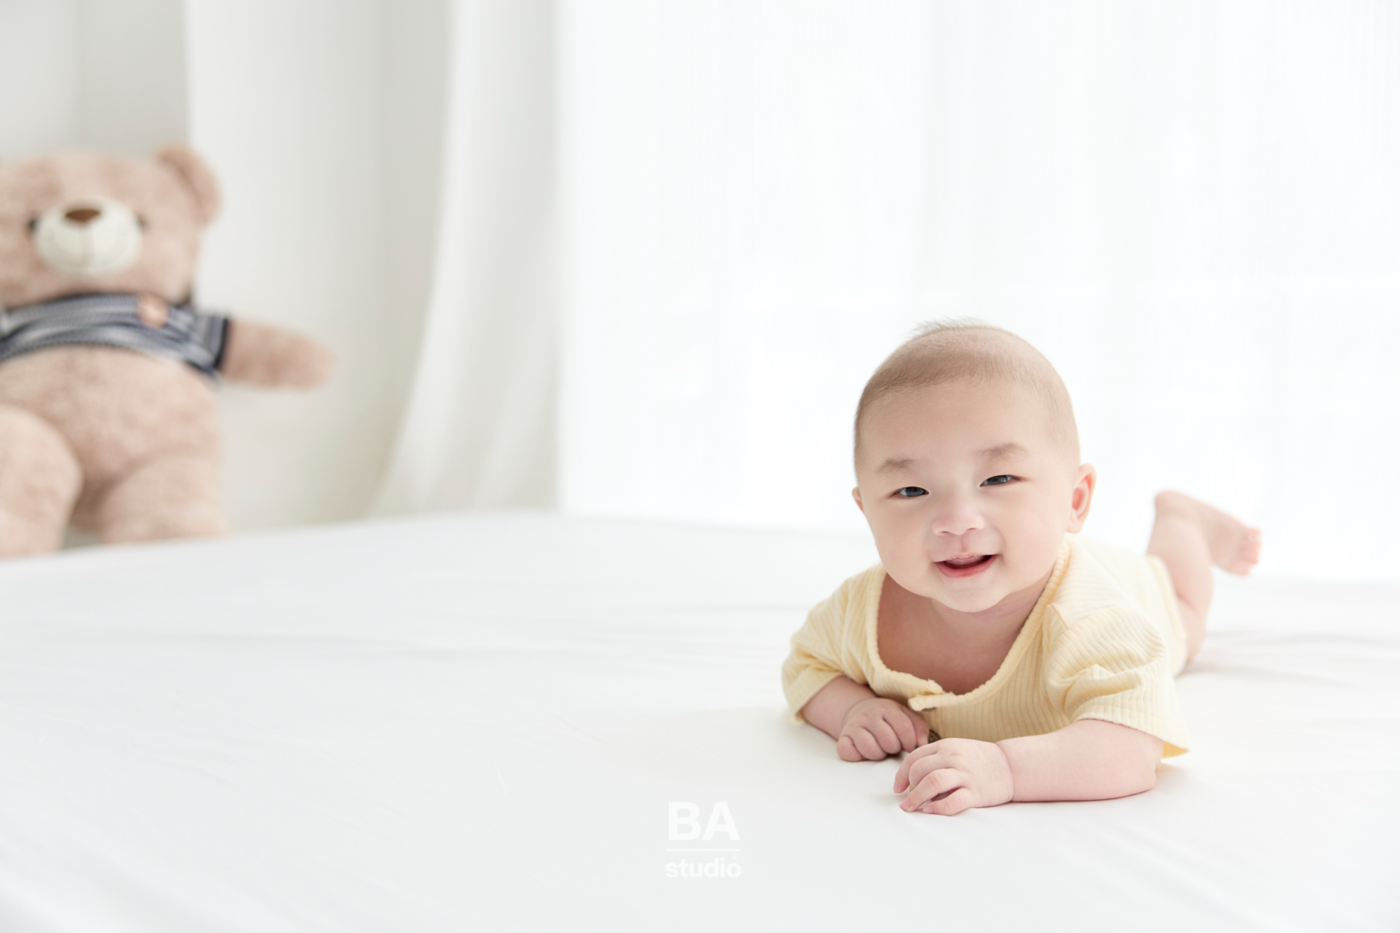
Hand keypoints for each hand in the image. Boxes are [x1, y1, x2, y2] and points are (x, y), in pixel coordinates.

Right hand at [836, 697, 928, 760]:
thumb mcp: (905, 716)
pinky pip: (849, 752)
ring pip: (870, 748)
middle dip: (894, 749)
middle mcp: (869, 715)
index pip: (904, 729)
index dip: (910, 743)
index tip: (908, 746)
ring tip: (880, 749)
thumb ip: (919, 727)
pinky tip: (864, 752)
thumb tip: (923, 744)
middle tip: (892, 746)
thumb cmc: (887, 718)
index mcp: (887, 708)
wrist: (858, 710)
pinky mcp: (842, 737)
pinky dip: (858, 756)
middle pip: (888, 741)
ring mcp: (854, 726)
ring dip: (878, 754)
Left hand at [893, 738, 1014, 814]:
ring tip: (911, 808)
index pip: (914, 757)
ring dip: (917, 797)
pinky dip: (938, 807)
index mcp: (946, 746)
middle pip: (920, 770)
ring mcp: (965, 774)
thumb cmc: (980, 760)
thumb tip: (913, 779)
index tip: (898, 788)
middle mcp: (953, 757)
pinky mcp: (976, 792)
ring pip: (932, 782)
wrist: (1011, 766)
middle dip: (908, 787)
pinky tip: (930, 810)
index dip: (902, 774)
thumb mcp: (957, 749)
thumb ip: (937, 758)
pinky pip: (952, 800)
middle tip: (906, 800)